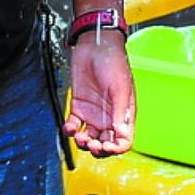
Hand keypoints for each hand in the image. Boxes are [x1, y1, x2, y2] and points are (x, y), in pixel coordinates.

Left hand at [63, 33, 135, 156]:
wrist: (94, 45)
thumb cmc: (113, 61)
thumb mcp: (120, 88)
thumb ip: (120, 112)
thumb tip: (122, 134)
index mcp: (124, 114)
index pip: (124, 140)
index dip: (117, 148)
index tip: (107, 148)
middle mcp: (109, 116)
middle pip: (106, 143)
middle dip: (99, 149)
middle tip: (92, 145)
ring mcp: (94, 113)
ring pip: (89, 138)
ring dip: (84, 143)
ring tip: (80, 137)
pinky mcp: (79, 107)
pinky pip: (74, 125)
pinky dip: (70, 131)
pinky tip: (70, 127)